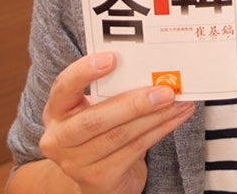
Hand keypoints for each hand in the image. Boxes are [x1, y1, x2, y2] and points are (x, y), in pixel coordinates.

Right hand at [37, 52, 195, 193]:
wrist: (101, 176)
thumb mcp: (97, 109)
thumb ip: (113, 91)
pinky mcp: (98, 178)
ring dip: (156, 117)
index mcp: (56, 111)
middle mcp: (58, 138)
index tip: (111, 58)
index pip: (63, 88)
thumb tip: (153, 69)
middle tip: (165, 91)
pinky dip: (160, 131)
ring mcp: (75, 163)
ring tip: (179, 102)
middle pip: (95, 120)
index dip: (84, 72)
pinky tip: (176, 117)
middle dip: (134, 104)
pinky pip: (134, 150)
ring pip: (120, 135)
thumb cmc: (102, 132)